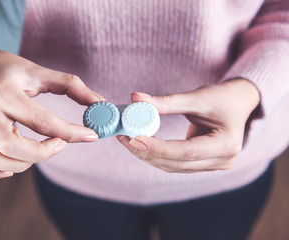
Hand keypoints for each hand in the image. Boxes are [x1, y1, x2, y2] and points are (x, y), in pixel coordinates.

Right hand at [0, 42, 103, 180]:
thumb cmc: (7, 67)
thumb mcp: (38, 71)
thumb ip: (71, 85)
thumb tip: (99, 103)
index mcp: (4, 91)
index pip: (41, 120)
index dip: (71, 132)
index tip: (91, 135)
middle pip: (12, 146)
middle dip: (44, 152)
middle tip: (61, 143)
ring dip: (22, 164)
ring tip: (40, 151)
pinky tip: (10, 167)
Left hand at [117, 79, 259, 172]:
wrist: (238, 104)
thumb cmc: (222, 98)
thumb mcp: (198, 97)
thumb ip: (167, 101)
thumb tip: (135, 99)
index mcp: (226, 144)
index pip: (186, 151)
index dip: (158, 147)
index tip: (134, 138)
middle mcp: (222, 161)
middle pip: (176, 162)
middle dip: (147, 152)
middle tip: (124, 138)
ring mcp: (213, 165)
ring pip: (172, 166)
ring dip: (148, 155)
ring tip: (126, 140)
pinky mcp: (202, 164)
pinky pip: (174, 164)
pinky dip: (156, 155)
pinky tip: (140, 145)